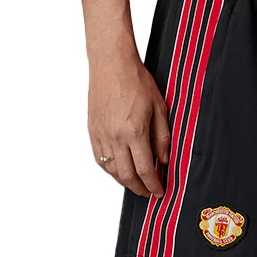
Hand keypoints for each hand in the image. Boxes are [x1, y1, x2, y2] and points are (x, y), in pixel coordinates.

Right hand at [88, 51, 169, 197]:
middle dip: (139, 189)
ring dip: (124, 181)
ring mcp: (101, 134)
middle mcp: (116, 136)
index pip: (145, 169)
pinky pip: (100, 158)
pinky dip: (110, 169)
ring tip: (136, 183)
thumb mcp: (159, 108)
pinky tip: (119, 170)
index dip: (153, 185)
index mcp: (135, 131)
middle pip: (127, 176)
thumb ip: (162, 137)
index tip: (159, 191)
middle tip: (148, 192)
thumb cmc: (136, 80)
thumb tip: (164, 160)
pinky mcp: (92, 130)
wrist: (111, 64)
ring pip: (111, 170)